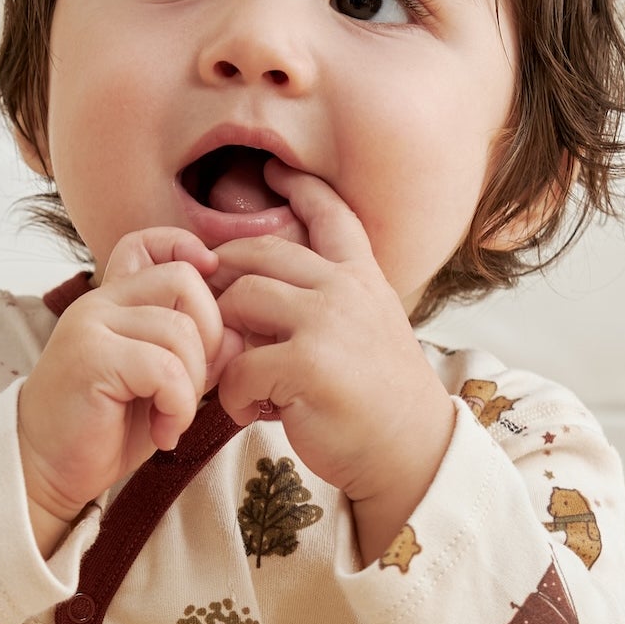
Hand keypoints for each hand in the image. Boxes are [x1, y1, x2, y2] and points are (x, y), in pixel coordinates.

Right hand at [16, 228, 227, 553]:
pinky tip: (164, 432)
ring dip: (192, 385)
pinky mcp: (91, 357)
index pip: (150, 243)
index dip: (189, 255)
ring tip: (172, 419)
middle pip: (185, 281)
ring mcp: (92, 325)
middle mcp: (100, 302)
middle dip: (210, 337)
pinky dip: (178, 405)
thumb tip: (237, 337)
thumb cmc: (104, 429)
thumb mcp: (163, 385)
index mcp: (114, 300)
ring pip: (180, 330)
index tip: (209, 301)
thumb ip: (197, 354)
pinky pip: (165, 367)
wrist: (47, 469)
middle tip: (194, 387)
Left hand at [207, 163, 455, 563]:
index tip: (274, 170)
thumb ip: (320, 306)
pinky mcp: (306, 364)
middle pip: (256, 254)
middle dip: (223, 281)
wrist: (411, 453)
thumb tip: (252, 299)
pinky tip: (255, 411)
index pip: (331, 214)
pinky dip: (235, 394)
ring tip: (238, 375)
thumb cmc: (378, 402)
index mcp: (362, 277)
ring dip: (224, 340)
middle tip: (214, 319)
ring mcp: (326, 321)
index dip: (300, 187)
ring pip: (237, 301)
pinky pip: (238, 365)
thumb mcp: (364, 333)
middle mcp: (344, 288)